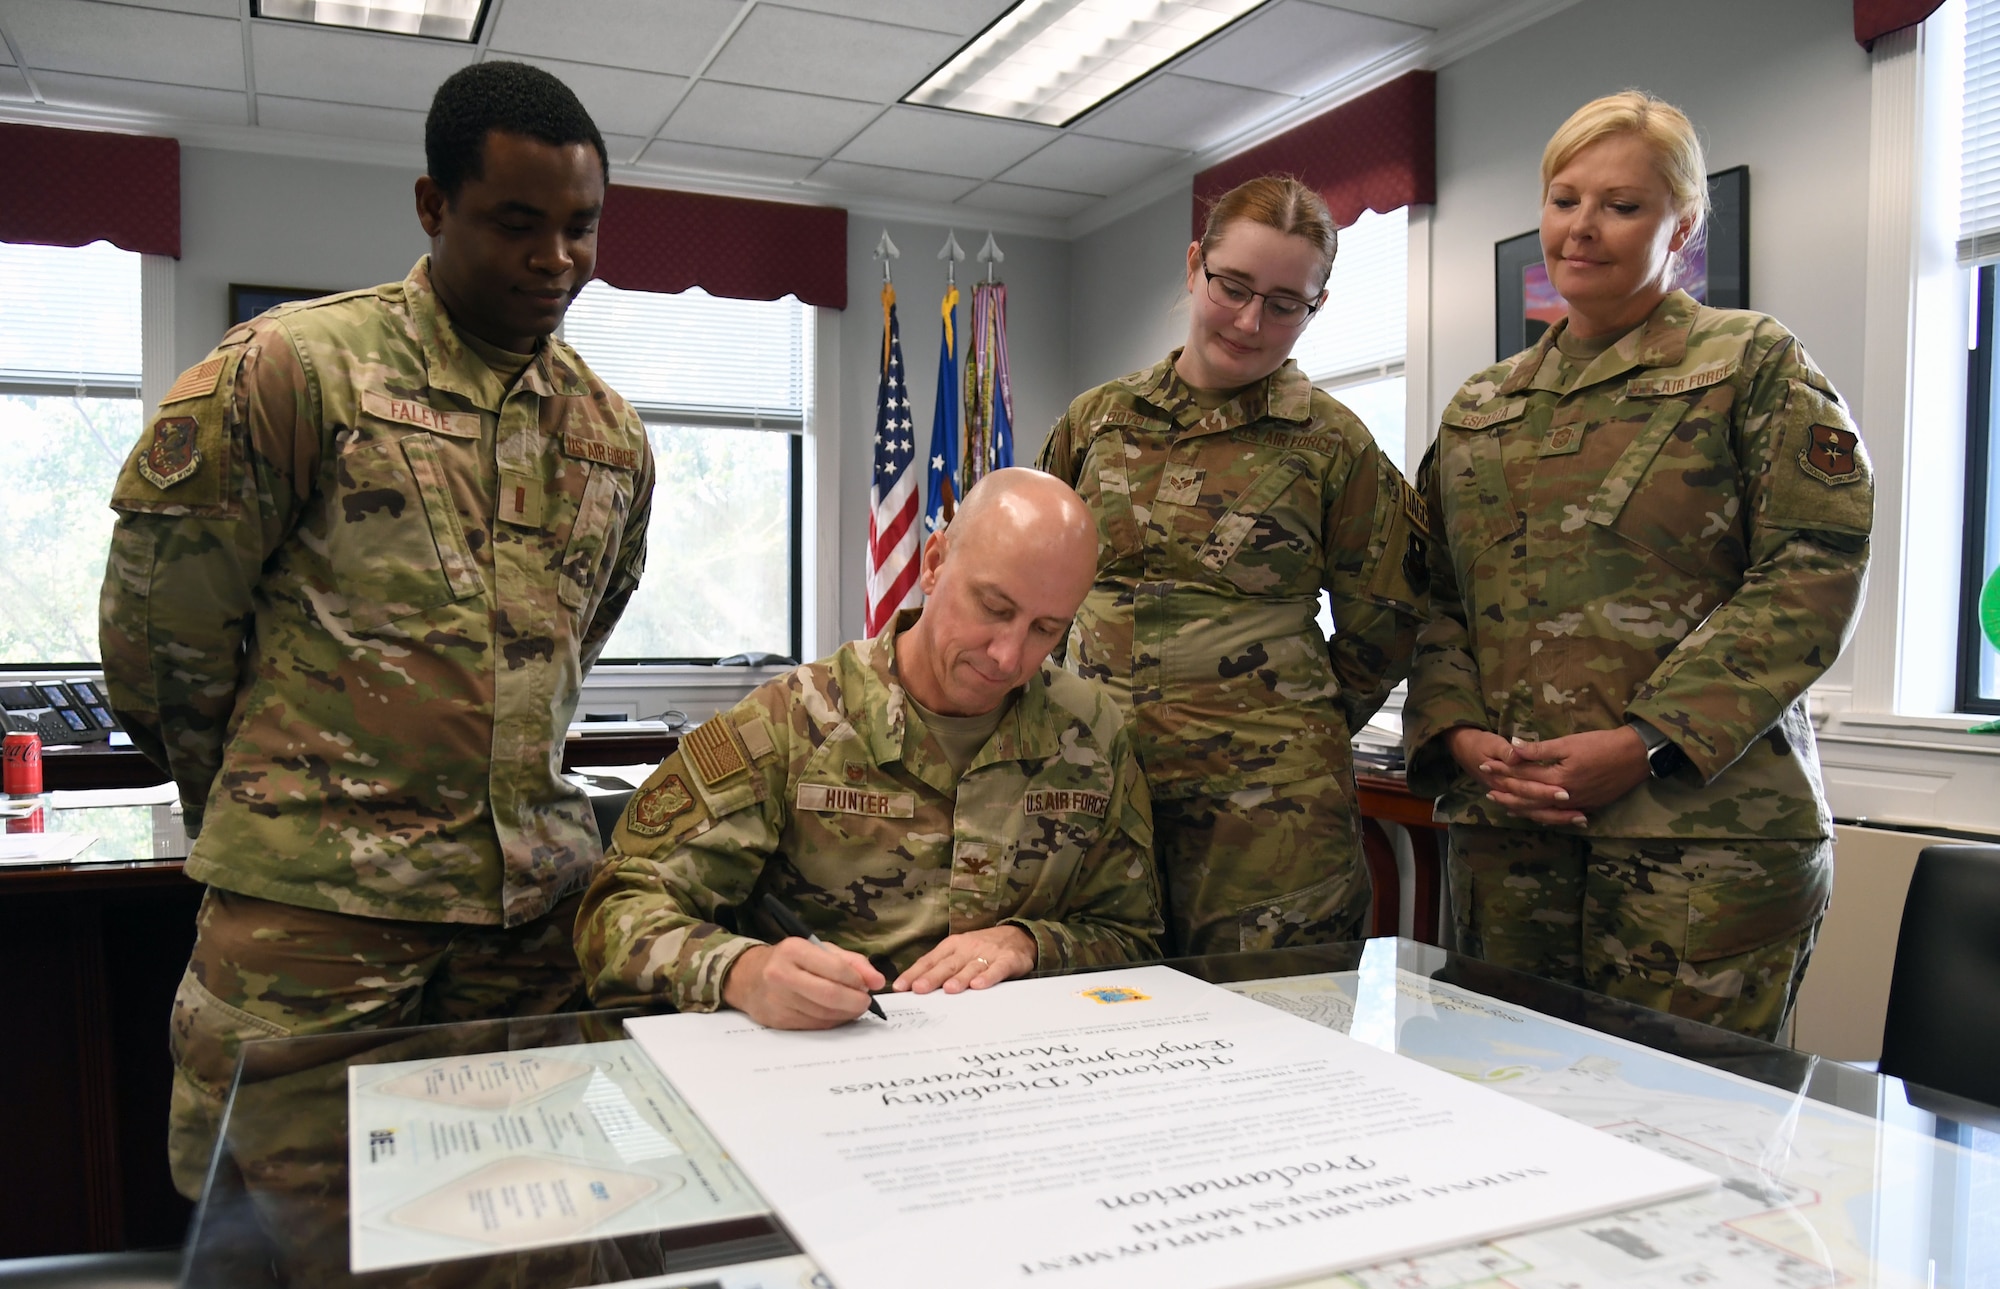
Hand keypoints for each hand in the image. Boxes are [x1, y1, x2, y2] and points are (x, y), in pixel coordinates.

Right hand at [721, 939, 884, 1029]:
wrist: (748, 977)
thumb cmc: (790, 960)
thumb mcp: (819, 950)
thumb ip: (852, 962)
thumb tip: (877, 981)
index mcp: (794, 950)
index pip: (836, 969)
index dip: (858, 980)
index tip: (869, 985)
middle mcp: (782, 974)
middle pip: (830, 995)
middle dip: (855, 1001)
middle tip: (865, 1002)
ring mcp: (777, 999)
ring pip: (823, 1014)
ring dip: (845, 1014)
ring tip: (852, 1007)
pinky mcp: (777, 1020)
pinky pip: (813, 1025)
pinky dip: (831, 1022)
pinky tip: (835, 1015)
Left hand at [893, 926, 1035, 994]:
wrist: (1019, 936)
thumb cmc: (982, 949)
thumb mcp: (959, 952)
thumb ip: (940, 968)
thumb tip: (914, 987)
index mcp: (952, 946)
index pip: (930, 960)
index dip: (914, 973)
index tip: (900, 987)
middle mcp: (967, 948)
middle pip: (947, 964)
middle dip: (932, 977)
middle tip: (919, 988)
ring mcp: (988, 954)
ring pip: (971, 968)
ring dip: (959, 978)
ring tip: (948, 989)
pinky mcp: (1007, 960)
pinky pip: (996, 969)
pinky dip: (988, 977)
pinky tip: (978, 985)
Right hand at [1444, 725, 1583, 826]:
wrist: (1460, 746)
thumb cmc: (1477, 743)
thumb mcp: (1491, 743)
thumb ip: (1506, 751)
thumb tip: (1516, 754)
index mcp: (1503, 780)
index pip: (1528, 789)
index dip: (1547, 792)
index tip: (1566, 793)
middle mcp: (1509, 793)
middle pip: (1535, 807)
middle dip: (1558, 812)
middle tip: (1582, 815)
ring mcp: (1510, 797)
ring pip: (1535, 813)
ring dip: (1557, 817)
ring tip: (1581, 819)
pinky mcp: (1513, 796)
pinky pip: (1531, 811)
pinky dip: (1547, 815)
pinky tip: (1561, 816)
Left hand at [1485, 727, 1651, 824]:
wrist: (1636, 756)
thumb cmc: (1602, 744)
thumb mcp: (1569, 743)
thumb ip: (1540, 749)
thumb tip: (1512, 747)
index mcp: (1558, 778)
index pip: (1523, 776)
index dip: (1503, 771)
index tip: (1485, 766)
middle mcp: (1565, 796)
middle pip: (1529, 798)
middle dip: (1508, 794)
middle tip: (1488, 792)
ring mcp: (1577, 804)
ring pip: (1544, 812)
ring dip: (1524, 809)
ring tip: (1507, 807)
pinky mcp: (1588, 806)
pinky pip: (1561, 816)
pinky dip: (1546, 816)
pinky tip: (1538, 814)